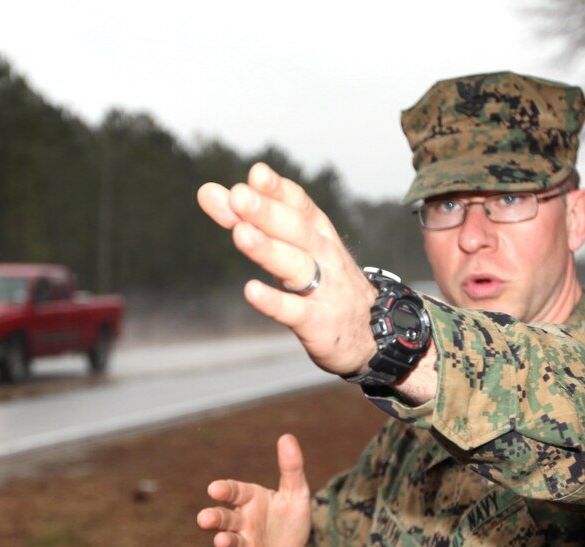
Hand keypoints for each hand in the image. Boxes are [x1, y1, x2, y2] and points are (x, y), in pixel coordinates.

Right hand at [196, 433, 310, 546]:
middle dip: (213, 518)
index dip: (224, 491)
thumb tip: (287, 436)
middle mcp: (243, 521)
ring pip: (231, 542)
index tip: (214, 489)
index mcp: (250, 500)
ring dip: (225, 541)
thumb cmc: (290, 519)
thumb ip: (291, 468)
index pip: (234, 492)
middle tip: (203, 519)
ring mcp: (246, 544)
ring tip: (221, 541)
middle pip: (224, 518)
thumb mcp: (296, 493)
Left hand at [197, 163, 377, 375]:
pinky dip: (273, 301)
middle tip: (239, 195)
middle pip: (296, 231)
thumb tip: (209, 192)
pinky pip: (295, 311)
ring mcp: (324, 290)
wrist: (375, 334)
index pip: (300, 206)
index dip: (278, 190)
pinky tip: (251, 291)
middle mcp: (324, 257)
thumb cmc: (325, 284)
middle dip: (267, 212)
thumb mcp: (292, 248)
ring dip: (268, 249)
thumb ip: (248, 220)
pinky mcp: (319, 323)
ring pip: (296, 266)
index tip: (256, 174)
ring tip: (241, 234)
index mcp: (319, 235)